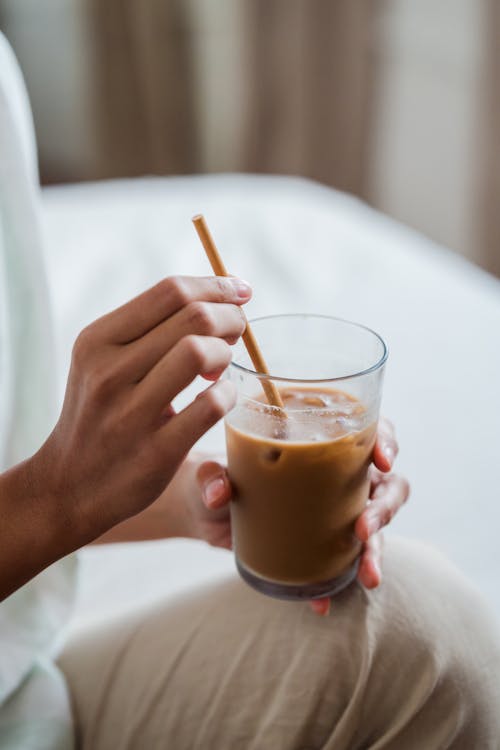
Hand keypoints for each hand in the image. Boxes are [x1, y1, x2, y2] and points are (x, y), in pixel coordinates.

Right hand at [30, 275, 251, 545]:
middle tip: (237, 333)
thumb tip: (217, 298)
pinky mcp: (155, 452)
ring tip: (220, 368)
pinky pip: (209, 406)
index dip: (216, 286)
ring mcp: (130, 414)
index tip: (240, 292)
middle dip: (231, 317)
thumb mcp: (103, 361)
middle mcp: (108, 371)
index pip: (171, 291)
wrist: (68, 485)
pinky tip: (221, 397)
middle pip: (192, 316)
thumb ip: (149, 329)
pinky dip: (227, 394)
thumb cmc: (100, 413)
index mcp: (97, 340)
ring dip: (226, 353)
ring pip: (199, 352)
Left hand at [194, 417, 409, 613]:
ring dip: (375, 550)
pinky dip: (335, 584)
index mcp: (320, 442)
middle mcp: (337, 474)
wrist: (202, 509)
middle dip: (385, 506)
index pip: (369, 432)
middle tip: (365, 528)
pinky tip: (323, 604)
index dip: (386, 441)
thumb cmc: (214, 474)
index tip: (382, 461)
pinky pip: (341, 564)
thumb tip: (219, 493)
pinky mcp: (322, 542)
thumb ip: (213, 475)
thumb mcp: (210, 470)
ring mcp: (334, 510)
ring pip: (374, 526)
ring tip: (367, 576)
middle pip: (386, 484)